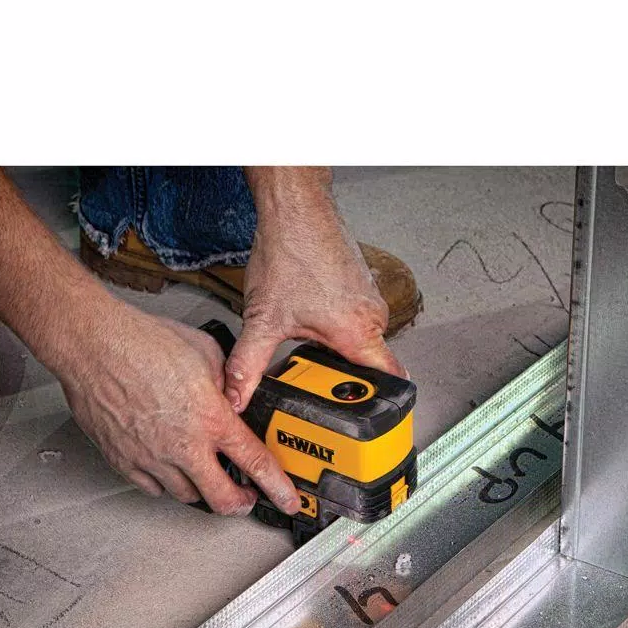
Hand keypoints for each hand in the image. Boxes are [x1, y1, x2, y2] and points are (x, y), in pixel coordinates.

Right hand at [57, 303, 301, 515]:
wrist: (93, 345)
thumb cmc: (142, 342)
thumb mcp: (206, 353)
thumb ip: (227, 383)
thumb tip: (233, 397)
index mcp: (211, 418)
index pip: (255, 463)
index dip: (277, 488)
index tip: (288, 501)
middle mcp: (184, 445)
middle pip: (222, 499)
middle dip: (240, 503)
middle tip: (246, 498)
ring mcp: (152, 458)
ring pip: (187, 496)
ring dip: (202, 490)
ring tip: (205, 475)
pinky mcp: (124, 461)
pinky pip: (152, 488)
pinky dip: (166, 483)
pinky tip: (170, 468)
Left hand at [223, 176, 406, 412]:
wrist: (295, 208)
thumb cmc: (291, 252)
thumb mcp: (263, 319)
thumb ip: (248, 365)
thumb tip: (237, 396)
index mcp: (358, 333)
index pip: (390, 382)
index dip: (381, 405)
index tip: (369, 420)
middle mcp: (372, 317)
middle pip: (369, 366)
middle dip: (344, 378)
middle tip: (317, 379)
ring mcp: (369, 300)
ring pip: (360, 342)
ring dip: (337, 350)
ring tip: (309, 343)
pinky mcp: (360, 287)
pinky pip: (355, 320)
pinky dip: (335, 328)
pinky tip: (311, 318)